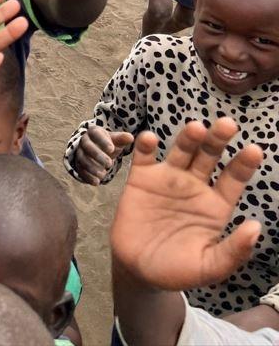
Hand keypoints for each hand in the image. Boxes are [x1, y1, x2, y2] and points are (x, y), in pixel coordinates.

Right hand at [74, 125, 133, 184]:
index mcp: (93, 132)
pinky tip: (96, 182)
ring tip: (103, 174)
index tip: (111, 149)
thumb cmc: (108, 144)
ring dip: (92, 167)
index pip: (96, 134)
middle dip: (98, 155)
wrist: (97, 150)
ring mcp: (80, 153)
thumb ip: (122, 139)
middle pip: (88, 146)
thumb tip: (131, 137)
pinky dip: (88, 177)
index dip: (103, 141)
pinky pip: (80, 170)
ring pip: (83, 159)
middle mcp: (84, 141)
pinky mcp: (78, 164)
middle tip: (109, 163)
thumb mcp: (115, 140)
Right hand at [111, 118, 262, 289]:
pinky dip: (146, 145)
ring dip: (188, 138)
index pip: (233, 179)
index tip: (254, 150)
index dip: (244, 164)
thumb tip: (255, 227)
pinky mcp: (141, 178)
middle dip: (218, 139)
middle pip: (209, 156)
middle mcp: (194, 186)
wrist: (137, 270)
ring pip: (181, 151)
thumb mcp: (209, 268)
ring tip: (196, 128)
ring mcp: (167, 179)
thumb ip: (233, 251)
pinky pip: (144, 157)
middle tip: (227, 124)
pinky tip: (149, 139)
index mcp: (214, 205)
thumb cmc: (177, 270)